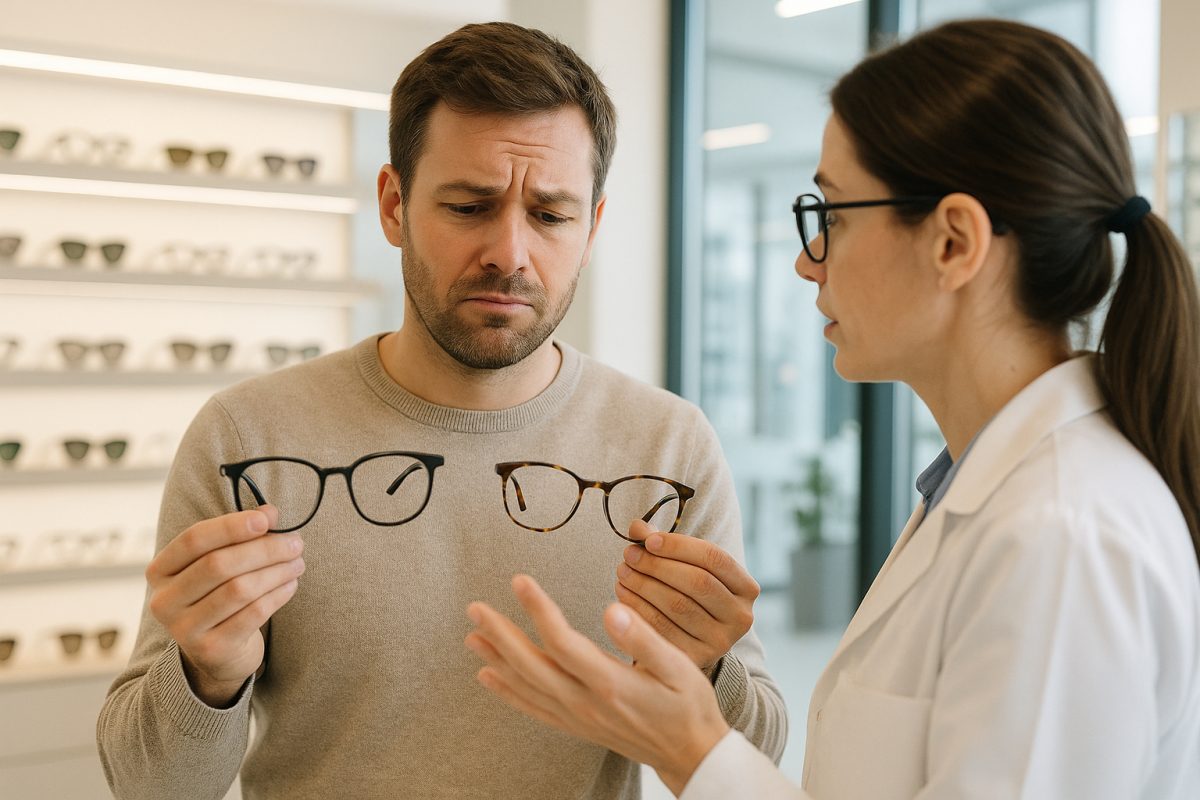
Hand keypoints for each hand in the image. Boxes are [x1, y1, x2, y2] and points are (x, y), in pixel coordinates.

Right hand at [145, 506, 303, 706]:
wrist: (216, 653)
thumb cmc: (219, 596)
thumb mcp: (222, 563)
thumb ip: (241, 536)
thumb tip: (270, 512)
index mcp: (161, 571)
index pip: (194, 539)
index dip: (231, 526)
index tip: (266, 519)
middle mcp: (164, 600)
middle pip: (218, 564)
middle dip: (264, 550)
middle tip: (295, 543)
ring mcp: (184, 629)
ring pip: (239, 589)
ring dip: (276, 572)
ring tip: (298, 563)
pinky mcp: (211, 649)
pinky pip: (253, 614)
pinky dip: (277, 595)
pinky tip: (291, 585)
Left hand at [466, 575, 730, 795]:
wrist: (691, 755)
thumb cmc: (689, 705)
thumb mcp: (679, 667)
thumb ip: (644, 638)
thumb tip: (612, 609)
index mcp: (611, 682)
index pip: (563, 641)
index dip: (538, 609)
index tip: (519, 580)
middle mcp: (587, 702)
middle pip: (533, 664)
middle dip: (501, 634)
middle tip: (475, 608)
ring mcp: (579, 717)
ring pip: (528, 686)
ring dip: (497, 659)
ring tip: (471, 636)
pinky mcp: (577, 726)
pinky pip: (534, 708)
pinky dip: (508, 692)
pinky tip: (489, 676)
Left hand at [616, 520, 759, 672]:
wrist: (690, 644)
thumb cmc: (687, 595)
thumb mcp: (686, 568)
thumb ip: (662, 544)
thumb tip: (637, 527)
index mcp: (746, 588)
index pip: (714, 558)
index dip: (679, 546)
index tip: (647, 540)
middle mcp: (740, 616)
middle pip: (697, 582)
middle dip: (658, 565)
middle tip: (629, 555)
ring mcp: (721, 641)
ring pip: (678, 606)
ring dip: (644, 584)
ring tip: (623, 572)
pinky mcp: (696, 659)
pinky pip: (662, 629)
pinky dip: (638, 608)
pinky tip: (623, 594)